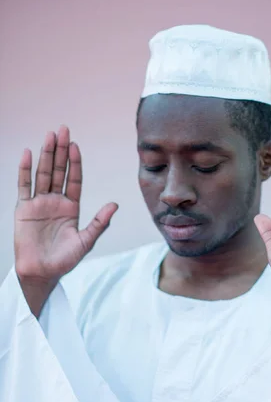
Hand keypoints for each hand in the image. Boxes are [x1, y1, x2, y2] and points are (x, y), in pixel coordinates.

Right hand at [15, 126, 117, 312]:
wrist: (42, 272)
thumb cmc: (65, 260)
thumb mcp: (86, 241)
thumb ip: (99, 223)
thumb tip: (115, 204)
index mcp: (71, 207)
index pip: (74, 179)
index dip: (75, 163)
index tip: (76, 146)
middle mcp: (55, 202)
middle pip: (58, 171)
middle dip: (61, 151)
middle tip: (63, 129)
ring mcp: (39, 204)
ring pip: (43, 174)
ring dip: (46, 155)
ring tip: (49, 136)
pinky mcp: (24, 209)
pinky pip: (24, 186)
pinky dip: (25, 170)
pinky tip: (28, 154)